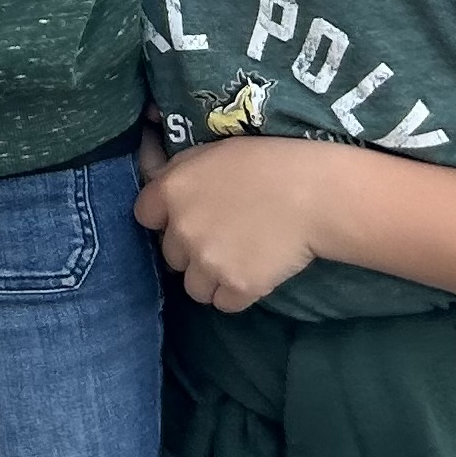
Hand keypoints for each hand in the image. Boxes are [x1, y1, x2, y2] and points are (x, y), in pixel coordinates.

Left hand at [133, 135, 323, 310]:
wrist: (311, 194)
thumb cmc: (263, 162)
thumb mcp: (208, 153)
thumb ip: (177, 172)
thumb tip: (155, 175)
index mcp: (170, 192)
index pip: (144, 216)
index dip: (164, 219)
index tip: (184, 218)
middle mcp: (181, 230)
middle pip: (170, 254)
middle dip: (190, 250)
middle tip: (220, 238)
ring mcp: (208, 262)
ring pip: (194, 286)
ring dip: (209, 278)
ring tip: (235, 261)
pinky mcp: (238, 287)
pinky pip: (223, 303)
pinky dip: (235, 295)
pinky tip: (252, 275)